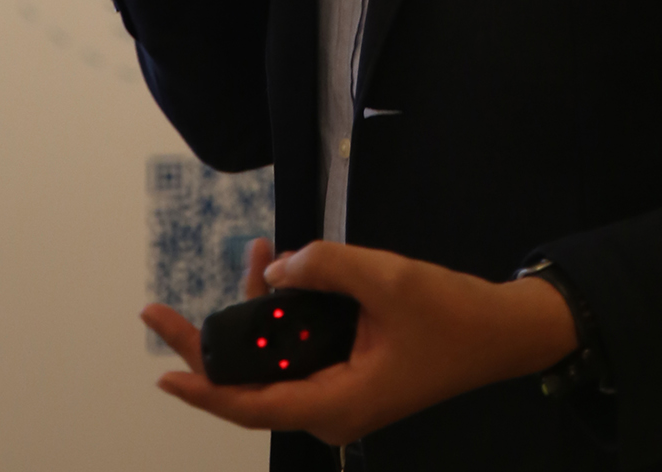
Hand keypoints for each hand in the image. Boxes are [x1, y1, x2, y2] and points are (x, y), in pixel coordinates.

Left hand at [140, 239, 577, 446]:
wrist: (500, 331)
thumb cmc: (447, 313)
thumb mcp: (384, 279)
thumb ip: (323, 268)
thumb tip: (271, 273)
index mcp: (335, 404)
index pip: (251, 404)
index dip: (203, 388)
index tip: (161, 369)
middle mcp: (330, 409)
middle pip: (252, 384)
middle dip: (212, 341)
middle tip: (161, 311)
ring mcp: (341, 394)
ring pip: (277, 362)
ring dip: (257, 313)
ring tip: (254, 252)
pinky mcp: (351, 374)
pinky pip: (301, 351)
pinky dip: (285, 315)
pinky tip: (281, 269)